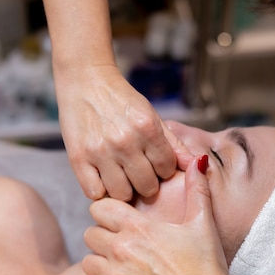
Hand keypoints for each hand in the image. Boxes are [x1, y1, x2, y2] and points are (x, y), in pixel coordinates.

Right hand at [55, 64, 192, 200]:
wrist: (85, 81)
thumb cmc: (120, 100)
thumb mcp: (151, 115)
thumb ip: (174, 143)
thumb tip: (197, 164)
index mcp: (147, 128)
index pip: (166, 170)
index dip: (161, 170)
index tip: (152, 164)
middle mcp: (125, 141)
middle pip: (147, 187)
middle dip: (145, 183)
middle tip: (136, 172)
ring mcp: (100, 152)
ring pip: (122, 194)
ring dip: (123, 189)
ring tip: (119, 175)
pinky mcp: (78, 159)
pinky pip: (95, 193)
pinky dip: (100, 190)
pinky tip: (102, 178)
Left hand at [82, 156, 229, 274]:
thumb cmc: (207, 266)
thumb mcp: (202, 223)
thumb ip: (196, 189)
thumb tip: (199, 161)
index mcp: (137, 226)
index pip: (98, 208)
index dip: (108, 214)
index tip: (120, 223)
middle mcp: (120, 249)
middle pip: (90, 235)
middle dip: (104, 240)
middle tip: (125, 250)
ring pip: (88, 263)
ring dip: (103, 266)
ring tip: (126, 272)